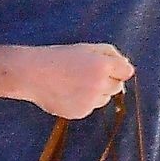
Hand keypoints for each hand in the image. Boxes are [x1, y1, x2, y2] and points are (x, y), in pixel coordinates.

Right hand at [20, 43, 134, 119]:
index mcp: (102, 66)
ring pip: (104, 99)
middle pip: (117, 86)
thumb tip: (126, 65)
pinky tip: (67, 92)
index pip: (126, 71)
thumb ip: (109, 53)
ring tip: (75, 83)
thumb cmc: (58, 57)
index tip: (108, 67)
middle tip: (87, 74)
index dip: (118, 69)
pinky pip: (90, 108)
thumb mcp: (85, 48)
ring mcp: (90, 101)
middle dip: (108, 81)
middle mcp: (99, 85)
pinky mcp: (81, 112)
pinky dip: (83, 102)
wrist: (32, 74)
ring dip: (97, 93)